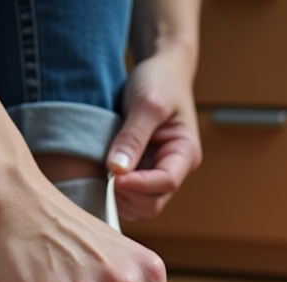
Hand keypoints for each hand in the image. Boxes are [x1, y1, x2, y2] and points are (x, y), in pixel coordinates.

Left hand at [106, 49, 202, 220]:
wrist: (161, 70)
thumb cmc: (161, 81)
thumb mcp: (147, 103)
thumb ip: (133, 137)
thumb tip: (117, 169)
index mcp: (185, 154)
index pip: (166, 182)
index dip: (139, 184)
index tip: (113, 174)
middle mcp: (175, 169)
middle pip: (153, 203)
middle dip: (127, 193)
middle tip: (103, 173)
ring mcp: (158, 173)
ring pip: (140, 205)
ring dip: (119, 196)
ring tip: (101, 172)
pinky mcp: (143, 172)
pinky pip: (128, 196)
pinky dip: (114, 192)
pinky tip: (101, 174)